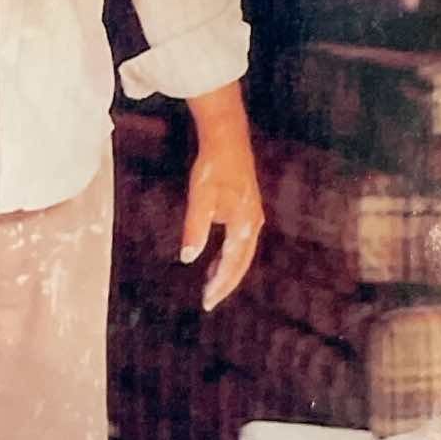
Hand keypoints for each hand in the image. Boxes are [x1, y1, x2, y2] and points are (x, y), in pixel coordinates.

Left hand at [180, 84, 264, 311]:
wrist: (227, 138)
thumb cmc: (213, 167)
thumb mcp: (199, 198)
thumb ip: (195, 229)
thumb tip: (188, 258)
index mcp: (243, 225)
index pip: (232, 265)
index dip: (220, 285)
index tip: (206, 301)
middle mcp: (252, 224)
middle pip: (241, 263)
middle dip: (226, 283)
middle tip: (209, 300)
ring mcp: (252, 216)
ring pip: (242, 253)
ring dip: (228, 270)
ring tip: (210, 283)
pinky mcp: (248, 208)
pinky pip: (241, 241)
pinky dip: (230, 255)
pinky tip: (217, 258)